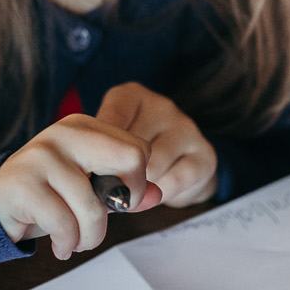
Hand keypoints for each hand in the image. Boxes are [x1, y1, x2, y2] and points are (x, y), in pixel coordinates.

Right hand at [0, 114, 163, 260]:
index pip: (139, 149)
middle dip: (126, 200)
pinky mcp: (22, 183)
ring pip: (94, 207)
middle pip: (130, 159)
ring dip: (90, 238)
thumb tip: (158, 195)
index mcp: (84, 127)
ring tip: (77, 242)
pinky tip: (60, 246)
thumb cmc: (49, 197)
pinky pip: (64, 224)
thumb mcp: (91, 190)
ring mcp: (42, 155)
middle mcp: (65, 133)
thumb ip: (125, 190)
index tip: (115, 202)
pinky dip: (67, 244)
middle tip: (106, 218)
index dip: (136, 184)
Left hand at [94, 83, 216, 208]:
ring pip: (153, 165)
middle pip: (132, 146)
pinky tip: (156, 192)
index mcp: (132, 96)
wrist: (180, 168)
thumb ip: (97, 150)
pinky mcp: (205, 155)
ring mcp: (186, 128)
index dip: (99, 150)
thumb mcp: (110, 143)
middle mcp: (161, 106)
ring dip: (141, 186)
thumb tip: (84, 173)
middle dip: (119, 174)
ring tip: (136, 189)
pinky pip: (174, 181)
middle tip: (113, 187)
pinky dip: (160, 194)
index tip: (92, 169)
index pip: (110, 118)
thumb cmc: (132, 154)